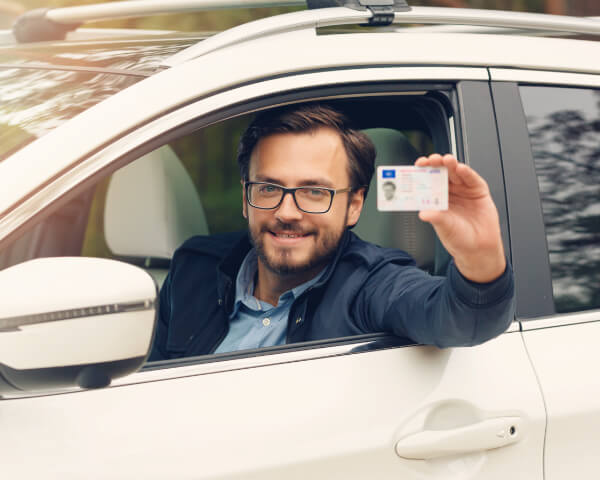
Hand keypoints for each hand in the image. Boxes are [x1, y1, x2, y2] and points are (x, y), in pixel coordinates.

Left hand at [415, 154, 505, 282]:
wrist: (480, 249)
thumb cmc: (459, 239)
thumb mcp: (445, 228)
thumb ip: (436, 218)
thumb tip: (423, 213)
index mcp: (437, 200)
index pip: (428, 181)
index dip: (424, 172)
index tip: (419, 164)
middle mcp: (450, 193)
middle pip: (442, 173)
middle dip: (437, 164)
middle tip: (433, 159)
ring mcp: (464, 191)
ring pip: (456, 173)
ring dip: (451, 165)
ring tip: (447, 161)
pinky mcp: (478, 191)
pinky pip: (472, 179)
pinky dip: (467, 173)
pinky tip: (461, 169)